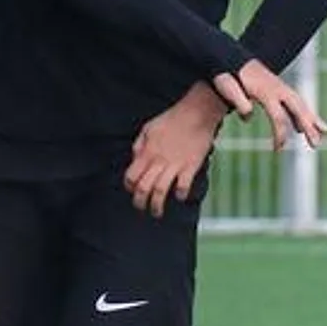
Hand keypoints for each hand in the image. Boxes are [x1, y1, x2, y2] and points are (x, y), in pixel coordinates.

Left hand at [124, 82, 227, 216]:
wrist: (197, 112)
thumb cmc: (172, 118)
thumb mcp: (148, 128)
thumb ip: (139, 145)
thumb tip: (134, 160)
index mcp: (146, 152)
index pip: (131, 176)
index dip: (129, 186)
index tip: (132, 191)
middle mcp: (158, 161)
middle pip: (143, 188)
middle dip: (140, 202)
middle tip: (141, 208)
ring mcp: (175, 164)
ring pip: (160, 191)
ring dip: (157, 206)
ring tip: (156, 212)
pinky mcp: (191, 166)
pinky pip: (183, 186)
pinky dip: (180, 194)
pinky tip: (179, 196)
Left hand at [222, 59, 326, 150]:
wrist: (229, 57)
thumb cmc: (226, 74)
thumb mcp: (227, 87)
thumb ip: (238, 101)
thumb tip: (248, 116)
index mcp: (266, 92)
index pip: (279, 117)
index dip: (280, 134)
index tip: (278, 150)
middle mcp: (277, 88)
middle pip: (298, 109)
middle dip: (308, 126)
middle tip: (316, 144)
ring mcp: (279, 87)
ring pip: (300, 104)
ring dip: (312, 119)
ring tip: (324, 133)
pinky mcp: (277, 87)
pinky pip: (294, 102)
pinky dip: (302, 113)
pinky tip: (304, 126)